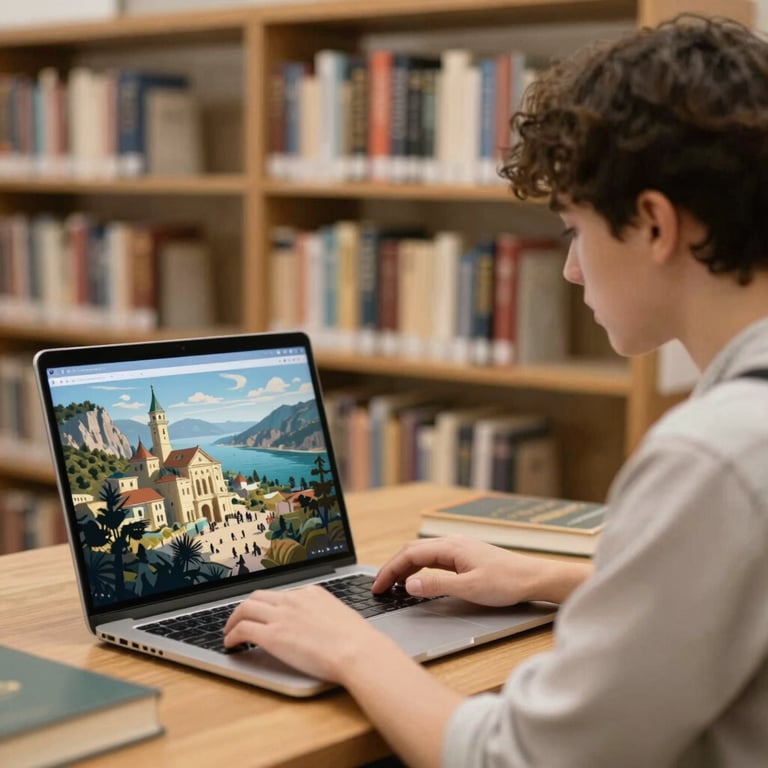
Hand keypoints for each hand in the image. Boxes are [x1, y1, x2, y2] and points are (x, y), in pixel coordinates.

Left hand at [223, 584, 388, 681]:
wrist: (356, 650)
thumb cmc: (356, 640)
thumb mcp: (340, 616)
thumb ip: (324, 615)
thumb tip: (320, 625)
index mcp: (311, 593)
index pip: (281, 595)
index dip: (268, 606)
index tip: (264, 615)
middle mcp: (293, 599)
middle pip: (257, 596)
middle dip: (245, 608)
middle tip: (239, 620)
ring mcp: (281, 616)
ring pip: (245, 608)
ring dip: (233, 620)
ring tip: (229, 632)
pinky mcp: (271, 635)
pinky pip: (242, 630)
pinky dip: (231, 636)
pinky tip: (231, 644)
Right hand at [372, 536, 590, 605]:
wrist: (533, 578)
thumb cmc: (506, 582)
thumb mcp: (469, 589)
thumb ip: (437, 586)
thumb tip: (409, 585)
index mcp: (450, 547)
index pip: (409, 554)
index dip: (390, 570)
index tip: (377, 586)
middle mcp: (452, 543)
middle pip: (413, 550)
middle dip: (393, 567)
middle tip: (380, 587)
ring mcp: (459, 548)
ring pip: (423, 553)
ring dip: (406, 567)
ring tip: (394, 586)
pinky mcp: (466, 556)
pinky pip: (434, 558)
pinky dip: (420, 567)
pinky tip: (419, 580)